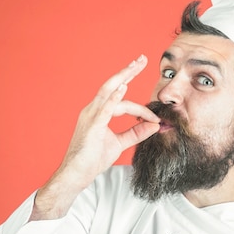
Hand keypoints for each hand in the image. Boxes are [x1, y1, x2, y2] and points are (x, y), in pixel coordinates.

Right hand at [31, 55, 159, 219]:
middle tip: (142, 59)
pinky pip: (104, 109)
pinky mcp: (92, 126)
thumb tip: (154, 125)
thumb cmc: (93, 159)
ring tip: (135, 65)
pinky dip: (114, 97)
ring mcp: (90, 116)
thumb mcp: (119, 144)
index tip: (156, 117)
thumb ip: (136, 133)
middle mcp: (93, 110)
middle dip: (128, 71)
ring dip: (123, 77)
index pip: (123, 103)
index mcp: (98, 113)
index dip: (141, 109)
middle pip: (112, 85)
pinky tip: (123, 87)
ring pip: (108, 91)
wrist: (77, 174)